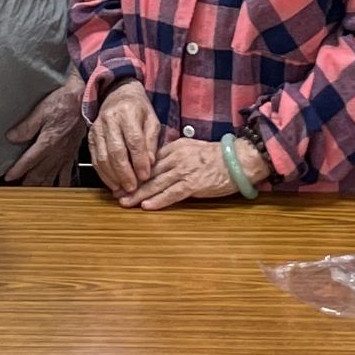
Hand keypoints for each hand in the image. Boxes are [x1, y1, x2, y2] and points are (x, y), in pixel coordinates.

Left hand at [3, 75, 85, 185]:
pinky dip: (61, 187)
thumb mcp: (42, 110)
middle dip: (26, 184)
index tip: (8, 178)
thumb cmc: (65, 103)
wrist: (85, 101)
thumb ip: (26, 126)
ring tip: (31, 195)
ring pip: (51, 178)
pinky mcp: (72, 156)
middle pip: (39, 174)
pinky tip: (57, 192)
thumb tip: (11, 137)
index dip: (17, 171)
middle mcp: (57, 153)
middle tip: (16, 191)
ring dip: (40, 188)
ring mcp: (65, 156)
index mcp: (48, 142)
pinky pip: (66, 176)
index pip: (28, 161)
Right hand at [87, 80, 160, 197]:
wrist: (117, 94)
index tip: (145, 176)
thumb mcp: (152, 120)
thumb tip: (149, 164)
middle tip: (133, 188)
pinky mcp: (90, 137)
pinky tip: (112, 183)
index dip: (139, 160)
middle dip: (125, 172)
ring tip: (123, 189)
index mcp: (128, 112)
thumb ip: (151, 141)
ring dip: (113, 176)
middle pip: (116, 150)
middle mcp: (110, 119)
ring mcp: (97, 128)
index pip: (133, 140)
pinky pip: (95, 158)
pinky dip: (103, 174)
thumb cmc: (138, 109)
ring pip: (103, 156)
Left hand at [122, 135, 266, 211]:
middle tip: (116, 193)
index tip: (121, 179)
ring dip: (139, 194)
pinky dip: (158, 200)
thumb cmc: (218, 157)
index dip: (133, 171)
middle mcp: (176, 158)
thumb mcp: (192, 148)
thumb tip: (159, 164)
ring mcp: (184, 171)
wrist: (238, 160)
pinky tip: (146, 206)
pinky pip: (172, 193)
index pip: (149, 160)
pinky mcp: (193, 184)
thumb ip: (174, 155)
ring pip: (156, 184)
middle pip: (148, 173)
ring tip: (125, 202)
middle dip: (130, 184)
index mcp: (175, 148)